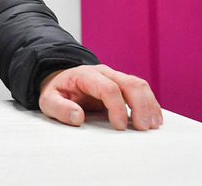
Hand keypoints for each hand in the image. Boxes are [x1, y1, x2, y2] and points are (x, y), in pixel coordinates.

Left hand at [38, 64, 162, 130]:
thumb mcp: (48, 100)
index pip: (108, 88)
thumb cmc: (57, 91)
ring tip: (153, 125)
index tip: (119, 126)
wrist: (61, 79)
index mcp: (86, 75)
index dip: (117, 107)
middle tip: (143, 128)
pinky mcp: (122, 84)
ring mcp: (115, 76)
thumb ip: (59, 108)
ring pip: (139, 85)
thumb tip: (77, 117)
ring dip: (149, 104)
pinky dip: (150, 103)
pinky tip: (154, 118)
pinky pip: (141, 89)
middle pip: (130, 84)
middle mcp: (104, 73)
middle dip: (140, 106)